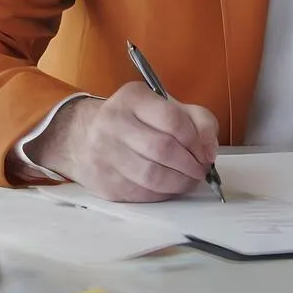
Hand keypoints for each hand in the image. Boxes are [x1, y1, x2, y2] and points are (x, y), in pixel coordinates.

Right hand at [24, 82, 218, 201]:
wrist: (83, 135)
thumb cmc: (136, 118)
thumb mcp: (166, 106)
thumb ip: (198, 120)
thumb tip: (210, 151)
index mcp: (133, 98)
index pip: (172, 120)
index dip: (196, 140)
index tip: (206, 152)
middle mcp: (114, 123)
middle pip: (163, 150)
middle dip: (190, 165)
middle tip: (201, 170)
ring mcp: (105, 154)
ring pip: (152, 177)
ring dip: (180, 183)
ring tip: (190, 181)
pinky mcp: (104, 183)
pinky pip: (141, 194)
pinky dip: (163, 194)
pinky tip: (170, 188)